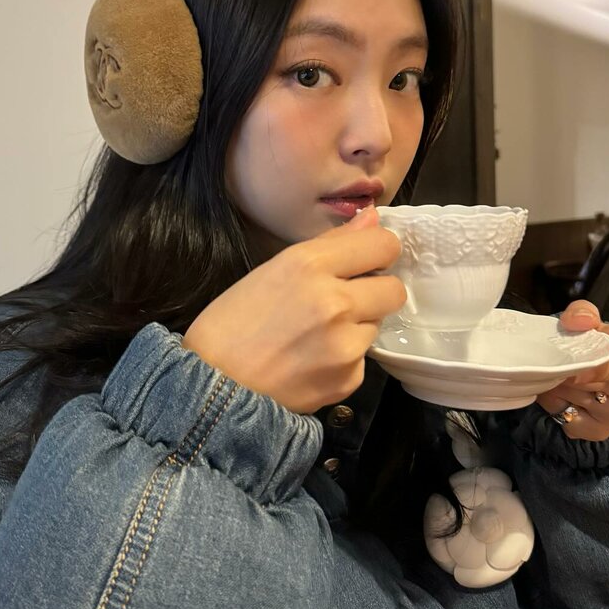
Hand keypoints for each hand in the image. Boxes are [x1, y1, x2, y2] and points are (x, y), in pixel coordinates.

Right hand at [182, 206, 405, 413]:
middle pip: (395, 289)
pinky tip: (312, 361)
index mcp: (310, 265)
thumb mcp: (273, 269)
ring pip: (377, 324)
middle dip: (375, 293)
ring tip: (317, 335)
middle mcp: (335, 302)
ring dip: (357, 326)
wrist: (214, 387)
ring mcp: (346, 344)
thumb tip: (374, 220)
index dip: (379, 252)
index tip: (367, 261)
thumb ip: (331, 244)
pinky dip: (344, 358)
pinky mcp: (349, 379)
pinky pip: (362, 358)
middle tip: (344, 301)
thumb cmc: (233, 322)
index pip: (384, 245)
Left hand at [536, 300, 608, 440]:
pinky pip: (573, 424)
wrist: (596, 366)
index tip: (574, 369)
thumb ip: (582, 312)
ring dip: (562, 390)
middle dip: (571, 375)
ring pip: (584, 404)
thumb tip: (577, 322)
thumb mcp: (590, 319)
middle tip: (552, 364)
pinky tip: (559, 394)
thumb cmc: (596, 341)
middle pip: (600, 388)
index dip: (604, 370)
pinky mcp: (602, 432)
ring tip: (556, 376)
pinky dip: (558, 408)